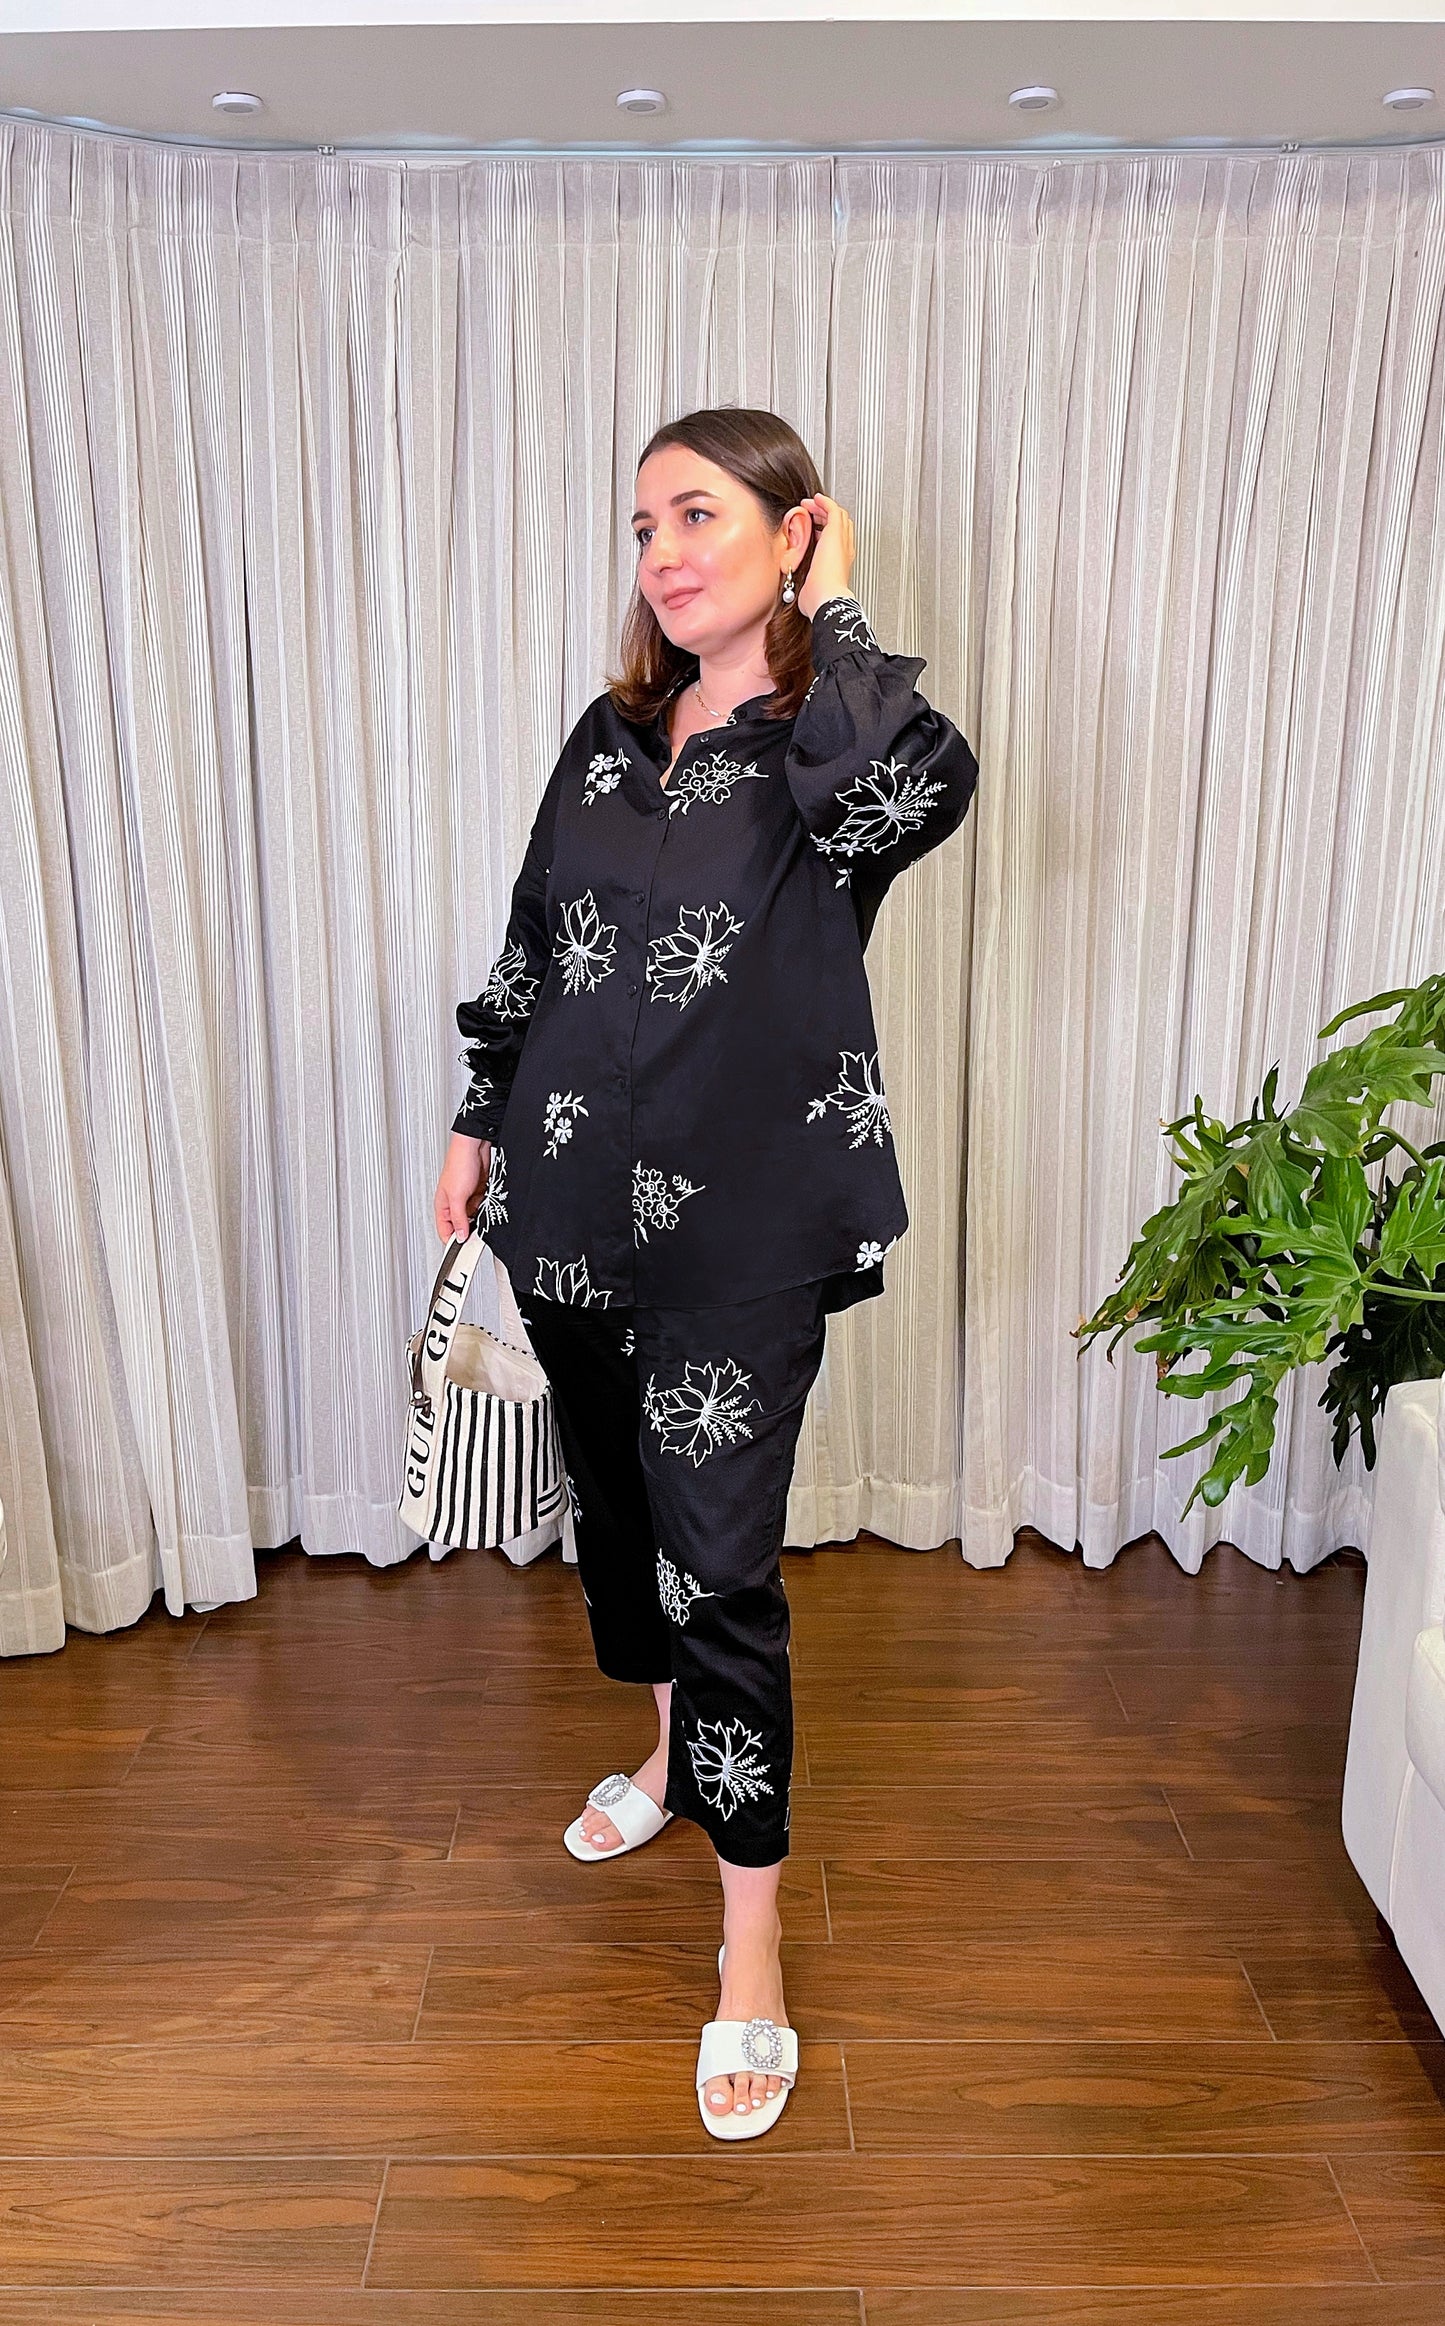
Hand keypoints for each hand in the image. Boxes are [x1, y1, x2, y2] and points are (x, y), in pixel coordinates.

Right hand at [435, 1133, 490, 1242]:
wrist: (474, 1146)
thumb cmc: (459, 1164)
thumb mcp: (456, 1196)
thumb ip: (458, 1218)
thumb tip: (460, 1236)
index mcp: (442, 1206)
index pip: (445, 1231)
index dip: (454, 1241)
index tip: (464, 1249)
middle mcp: (453, 1204)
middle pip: (461, 1226)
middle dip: (470, 1229)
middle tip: (478, 1232)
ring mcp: (466, 1198)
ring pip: (474, 1217)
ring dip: (479, 1217)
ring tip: (483, 1212)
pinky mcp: (478, 1193)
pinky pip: (483, 1207)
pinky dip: (486, 1208)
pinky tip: (488, 1204)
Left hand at [792, 492, 855, 621]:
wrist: (827, 598)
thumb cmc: (820, 599)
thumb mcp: (811, 591)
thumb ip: (808, 587)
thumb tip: (801, 594)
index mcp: (840, 563)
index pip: (838, 541)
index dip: (826, 532)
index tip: (813, 531)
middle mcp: (845, 550)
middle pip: (841, 525)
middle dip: (825, 517)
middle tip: (812, 514)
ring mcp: (842, 540)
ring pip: (838, 516)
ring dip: (823, 508)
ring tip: (811, 504)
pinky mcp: (835, 532)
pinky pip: (833, 509)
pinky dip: (824, 502)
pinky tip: (815, 499)